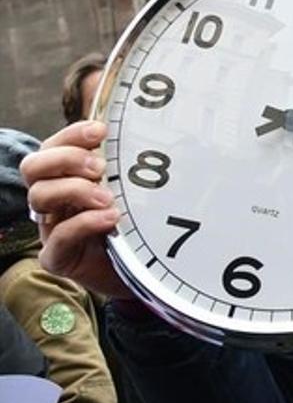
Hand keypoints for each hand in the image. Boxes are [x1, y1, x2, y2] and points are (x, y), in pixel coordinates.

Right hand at [19, 121, 131, 298]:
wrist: (145, 272)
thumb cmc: (138, 226)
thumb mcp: (136, 191)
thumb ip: (131, 167)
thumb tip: (149, 136)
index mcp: (68, 177)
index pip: (52, 147)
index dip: (71, 135)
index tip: (101, 130)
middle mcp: (55, 200)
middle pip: (34, 167)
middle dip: (66, 159)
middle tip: (100, 167)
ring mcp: (52, 228)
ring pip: (39, 197)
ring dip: (75, 190)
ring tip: (108, 198)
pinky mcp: (59, 257)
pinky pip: (57, 237)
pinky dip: (84, 223)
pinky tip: (110, 218)